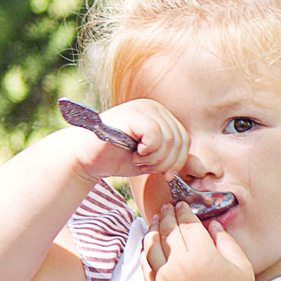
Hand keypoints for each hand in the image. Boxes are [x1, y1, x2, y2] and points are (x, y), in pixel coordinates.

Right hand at [67, 99, 189, 182]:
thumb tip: (195, 163)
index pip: (185, 139)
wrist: (85, 157)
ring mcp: (143, 108)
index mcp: (160, 115)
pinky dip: (148, 153)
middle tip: (145, 167)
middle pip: (180, 140)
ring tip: (137, 161)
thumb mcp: (150, 156)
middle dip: (166, 163)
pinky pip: (156, 136)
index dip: (177, 161)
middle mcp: (153, 107)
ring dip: (155, 160)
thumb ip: (169, 153)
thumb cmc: (115, 157)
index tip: (162, 173)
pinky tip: (133, 154)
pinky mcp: (133, 115)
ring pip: (169, 139)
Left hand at [144, 202, 255, 280]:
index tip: (182, 205)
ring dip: (153, 229)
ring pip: (151, 246)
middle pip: (168, 231)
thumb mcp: (241, 266)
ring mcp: (164, 278)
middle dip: (167, 216)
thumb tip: (212, 225)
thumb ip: (226, 241)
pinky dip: (145, 250)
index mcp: (202, 255)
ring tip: (156, 221)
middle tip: (167, 207)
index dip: (184, 212)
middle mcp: (179, 264)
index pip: (187, 225)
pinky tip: (148, 243)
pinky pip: (145, 265)